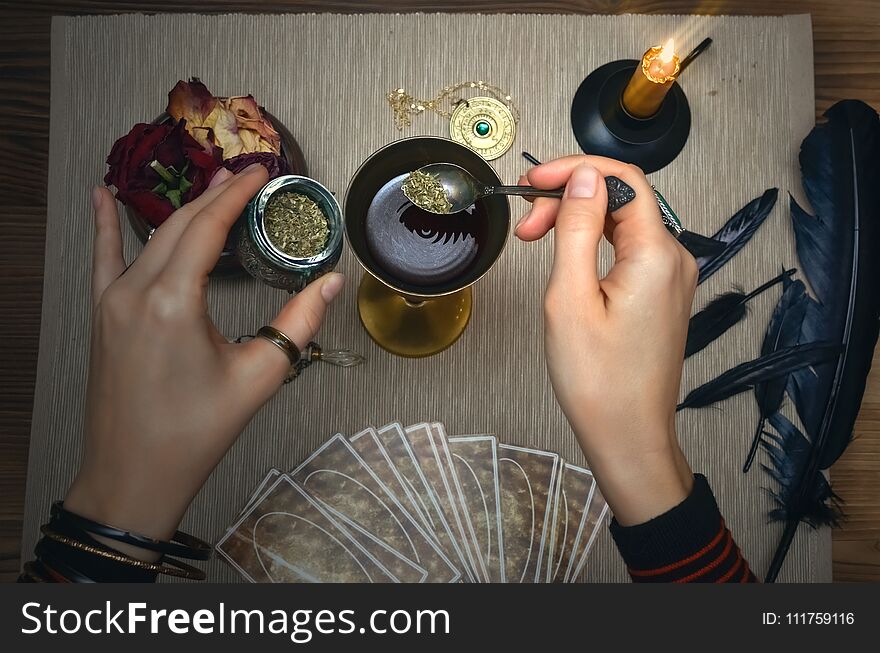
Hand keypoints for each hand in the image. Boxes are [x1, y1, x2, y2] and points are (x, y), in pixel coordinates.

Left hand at [64, 164, 344, 552]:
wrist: (133, 475)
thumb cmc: (195, 433)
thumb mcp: (258, 377)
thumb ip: (298, 322)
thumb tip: (331, 281)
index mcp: (173, 303)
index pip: (207, 228)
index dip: (235, 196)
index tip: (258, 172)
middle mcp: (135, 292)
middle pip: (180, 226)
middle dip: (214, 196)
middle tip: (245, 177)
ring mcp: (112, 303)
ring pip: (150, 238)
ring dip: (182, 209)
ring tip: (211, 185)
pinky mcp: (102, 317)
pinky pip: (104, 259)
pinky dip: (106, 226)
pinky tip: (100, 196)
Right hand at [517, 156, 695, 525]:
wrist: (628, 436)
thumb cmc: (598, 380)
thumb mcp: (570, 297)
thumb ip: (578, 229)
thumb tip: (583, 178)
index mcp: (657, 254)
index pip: (622, 179)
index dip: (574, 170)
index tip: (532, 181)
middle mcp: (674, 260)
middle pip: (621, 198)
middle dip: (569, 200)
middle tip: (526, 226)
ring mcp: (671, 278)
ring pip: (623, 223)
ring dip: (579, 222)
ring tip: (537, 241)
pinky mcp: (661, 294)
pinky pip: (629, 250)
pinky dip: (594, 244)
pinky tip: (566, 258)